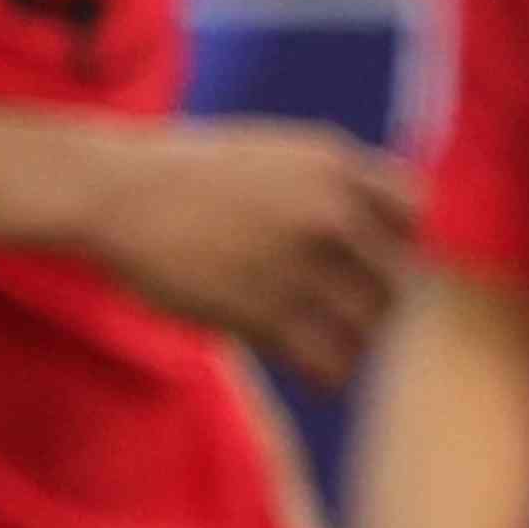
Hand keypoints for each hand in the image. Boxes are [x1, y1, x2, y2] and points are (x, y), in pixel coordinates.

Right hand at [68, 119, 414, 378]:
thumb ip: (330, 184)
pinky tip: (310, 370)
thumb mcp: (275, 153)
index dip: (393, 242)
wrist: (115, 194)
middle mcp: (330, 212)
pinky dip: (328, 374)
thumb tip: (376, 238)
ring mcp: (300, 264)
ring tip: (326, 346)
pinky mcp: (266, 313)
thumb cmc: (187, 176)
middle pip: (396, 278)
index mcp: (336, 165)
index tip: (363, 260)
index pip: (413, 213)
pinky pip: (331, 362)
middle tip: (341, 315)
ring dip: (353, 343)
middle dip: (373, 301)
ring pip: (369, 326)